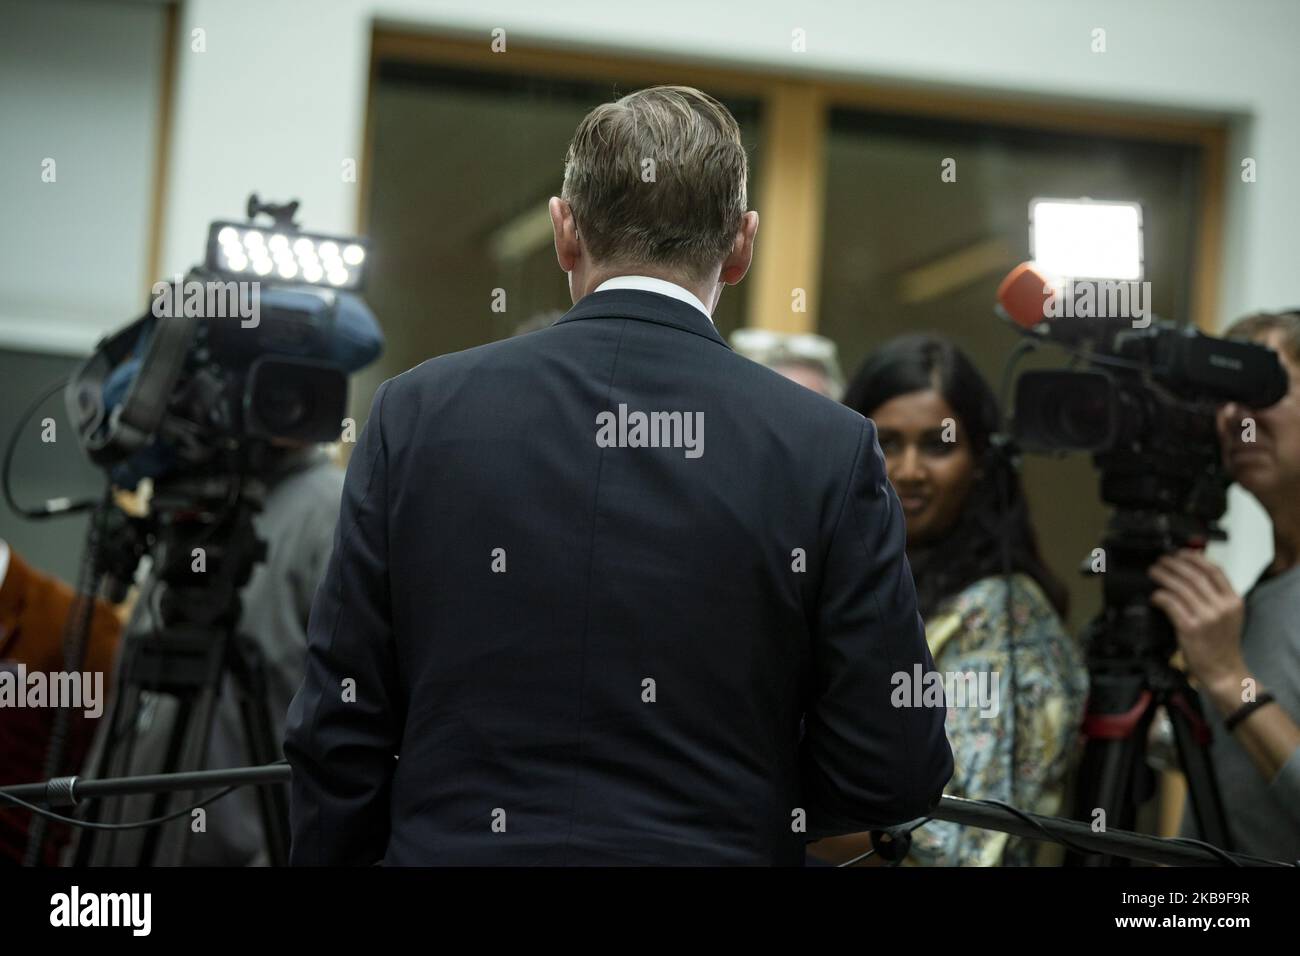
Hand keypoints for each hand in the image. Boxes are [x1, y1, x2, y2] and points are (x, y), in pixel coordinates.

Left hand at [1148, 549, 1246, 698]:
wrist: (1223, 670)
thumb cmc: (1221, 643)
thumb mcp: (1228, 616)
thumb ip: (1215, 596)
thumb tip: (1190, 575)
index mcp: (1233, 601)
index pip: (1214, 571)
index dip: (1195, 558)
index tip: (1180, 553)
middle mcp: (1222, 607)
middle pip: (1194, 576)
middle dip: (1174, 565)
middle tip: (1161, 561)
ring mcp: (1207, 617)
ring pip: (1180, 588)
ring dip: (1164, 577)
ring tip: (1154, 572)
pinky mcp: (1191, 628)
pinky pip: (1171, 604)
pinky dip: (1160, 596)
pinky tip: (1154, 595)